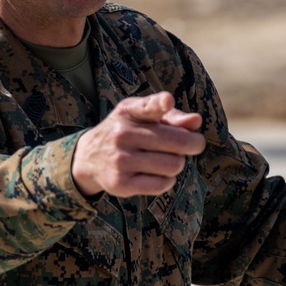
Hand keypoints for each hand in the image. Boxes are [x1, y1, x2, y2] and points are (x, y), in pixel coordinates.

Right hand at [72, 92, 204, 197]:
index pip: (146, 106)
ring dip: (177, 163)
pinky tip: (160, 174)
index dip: (160, 103)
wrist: (89, 157)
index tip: (167, 100)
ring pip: (173, 165)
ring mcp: (120, 160)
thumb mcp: (143, 116)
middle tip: (193, 144)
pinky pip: (162, 185)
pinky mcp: (121, 183)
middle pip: (177, 142)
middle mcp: (122, 134)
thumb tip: (196, 121)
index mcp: (129, 111)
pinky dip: (168, 180)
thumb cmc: (127, 131)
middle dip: (193, 144)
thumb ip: (172, 116)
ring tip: (167, 159)